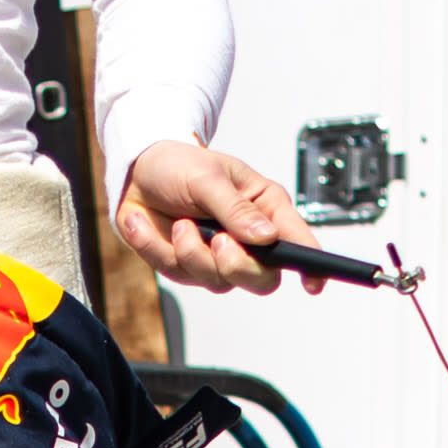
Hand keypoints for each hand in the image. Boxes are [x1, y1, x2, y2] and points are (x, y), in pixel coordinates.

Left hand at [116, 139, 311, 294]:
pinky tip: (143, 224)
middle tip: (219, 240)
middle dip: (236, 265)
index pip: (297, 243)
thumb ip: (236, 209)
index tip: (312, 283)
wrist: (135, 170)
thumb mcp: (208, 177)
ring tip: (179, 222)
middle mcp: (246, 238)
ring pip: (218, 281)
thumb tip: (267, 237)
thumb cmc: (178, 164)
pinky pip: (176, 273)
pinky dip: (156, 248)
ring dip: (192, 252)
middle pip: (262, 279)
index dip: (310, 266)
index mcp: (264, 209)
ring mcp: (216, 256)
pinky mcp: (185, 265)